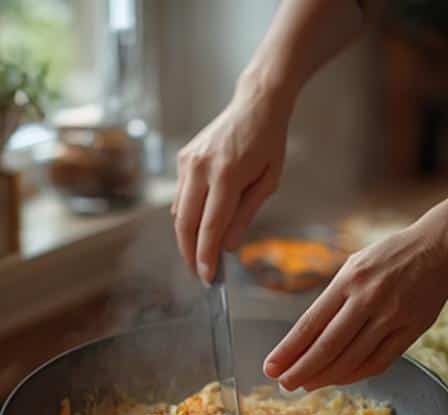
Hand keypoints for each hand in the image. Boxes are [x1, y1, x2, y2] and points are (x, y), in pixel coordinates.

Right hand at [172, 80, 291, 283]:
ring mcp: (188, 163)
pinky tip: (201, 220)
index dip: (206, 256)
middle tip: (198, 272)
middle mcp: (202, 168)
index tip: (207, 278)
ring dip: (187, 237)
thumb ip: (246, 215)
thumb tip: (227, 247)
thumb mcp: (269, 181)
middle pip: (185, 225)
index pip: (210, 227)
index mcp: (227, 175)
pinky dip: (188, 214)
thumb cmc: (268, 142)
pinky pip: (180, 197)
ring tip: (201, 251)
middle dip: (190, 253)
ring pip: (178, 213)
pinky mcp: (183, 159)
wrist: (256, 103)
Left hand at [263, 216, 447, 390]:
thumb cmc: (389, 257)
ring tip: (307, 384)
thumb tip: (303, 340)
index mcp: (348, 280)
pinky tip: (339, 379)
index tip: (270, 368)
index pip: (309, 324)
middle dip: (301, 370)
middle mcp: (368, 298)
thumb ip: (331, 300)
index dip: (287, 351)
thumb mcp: (353, 266)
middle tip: (285, 383)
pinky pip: (378, 363)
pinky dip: (355, 376)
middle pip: (327, 347)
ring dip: (325, 378)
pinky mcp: (412, 329)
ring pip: (351, 360)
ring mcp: (392, 316)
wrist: (441, 246)